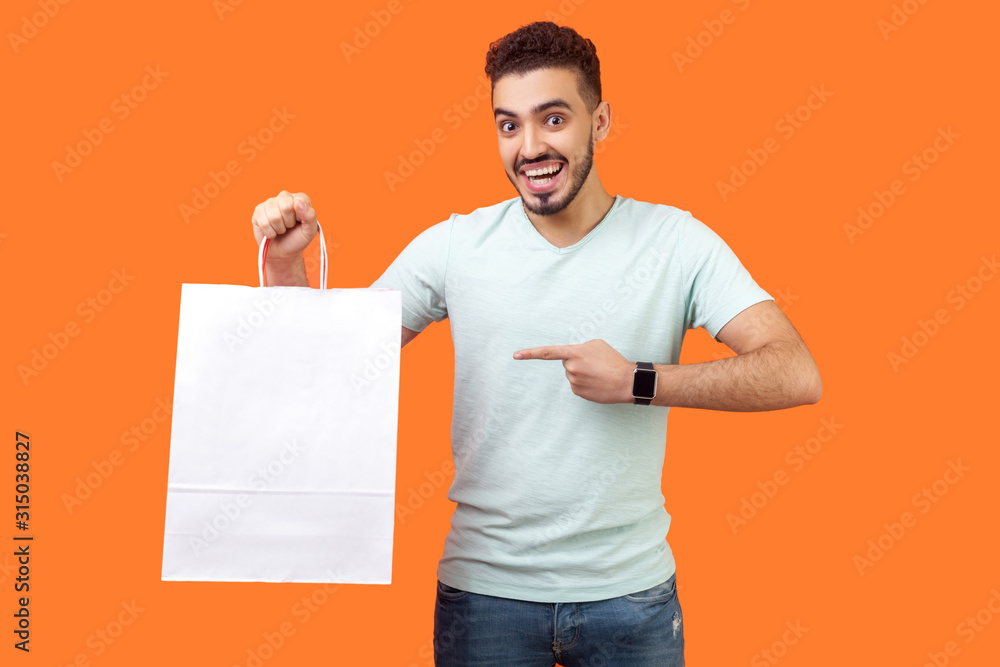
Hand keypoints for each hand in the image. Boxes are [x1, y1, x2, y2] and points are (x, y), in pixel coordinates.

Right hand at [251, 190, 317, 260]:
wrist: (282, 251)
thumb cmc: (297, 239)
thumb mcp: (309, 231)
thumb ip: (310, 216)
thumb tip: (298, 202)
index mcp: (300, 198)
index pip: (300, 200)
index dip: (299, 217)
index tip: (299, 222)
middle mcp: (284, 196)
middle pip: (285, 206)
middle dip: (288, 223)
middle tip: (289, 226)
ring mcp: (270, 202)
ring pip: (274, 216)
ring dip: (279, 229)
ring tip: (281, 229)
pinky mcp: (258, 211)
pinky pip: (264, 223)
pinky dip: (270, 233)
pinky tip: (272, 231)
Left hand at [513, 339, 634, 403]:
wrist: (626, 381)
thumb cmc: (613, 360)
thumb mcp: (596, 344)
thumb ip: (579, 347)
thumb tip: (570, 357)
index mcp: (574, 353)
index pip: (548, 353)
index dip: (530, 353)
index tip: (516, 355)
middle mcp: (570, 368)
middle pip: (567, 363)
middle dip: (577, 362)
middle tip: (595, 364)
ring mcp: (573, 382)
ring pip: (572, 374)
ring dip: (583, 373)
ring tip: (599, 373)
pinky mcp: (578, 393)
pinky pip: (577, 385)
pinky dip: (586, 383)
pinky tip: (598, 382)